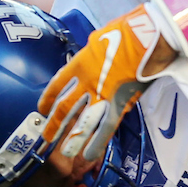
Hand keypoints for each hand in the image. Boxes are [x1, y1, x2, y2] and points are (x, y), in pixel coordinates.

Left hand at [38, 6, 176, 162]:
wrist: (146, 36)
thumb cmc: (127, 31)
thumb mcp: (101, 38)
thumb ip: (93, 51)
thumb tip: (93, 54)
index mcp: (80, 63)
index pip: (58, 84)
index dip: (49, 98)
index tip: (42, 108)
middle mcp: (86, 82)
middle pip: (66, 107)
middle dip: (55, 124)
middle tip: (46, 138)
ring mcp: (102, 95)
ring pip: (82, 122)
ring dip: (73, 139)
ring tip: (64, 153)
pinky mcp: (120, 103)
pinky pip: (106, 128)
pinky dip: (97, 143)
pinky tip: (89, 155)